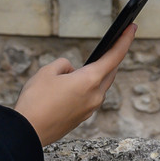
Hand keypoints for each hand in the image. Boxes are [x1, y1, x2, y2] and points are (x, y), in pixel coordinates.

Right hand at [12, 28, 132, 144]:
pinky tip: (77, 84)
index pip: (115, 56)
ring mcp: (90, 109)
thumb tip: (72, 72)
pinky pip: (91, 97)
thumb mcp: (47, 72)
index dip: (125, 40)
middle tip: (114, 42)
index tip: (133, 27)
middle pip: (110, 71)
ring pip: (100, 85)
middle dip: (112, 57)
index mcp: (90, 80)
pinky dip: (88, 86)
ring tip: (91, 63)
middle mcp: (95, 96)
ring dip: (98, 73)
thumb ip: (64, 65)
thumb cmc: (36, 101)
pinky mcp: (82, 118)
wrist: (27, 133)